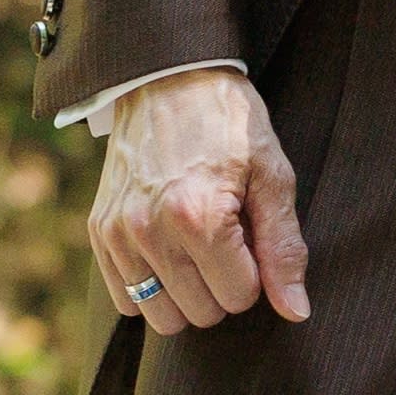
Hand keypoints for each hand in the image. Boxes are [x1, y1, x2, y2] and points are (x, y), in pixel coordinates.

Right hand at [90, 68, 308, 334]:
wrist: (168, 77)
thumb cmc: (229, 123)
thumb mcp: (272, 174)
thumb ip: (283, 247)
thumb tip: (295, 312)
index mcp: (200, 217)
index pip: (239, 298)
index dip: (255, 272)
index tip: (250, 234)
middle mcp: (152, 231)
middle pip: (202, 313)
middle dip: (223, 286)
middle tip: (225, 238)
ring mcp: (119, 233)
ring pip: (162, 316)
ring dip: (186, 294)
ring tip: (195, 249)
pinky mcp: (100, 231)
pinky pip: (125, 299)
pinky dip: (151, 286)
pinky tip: (166, 250)